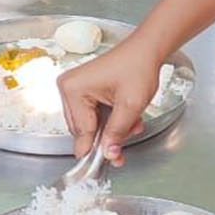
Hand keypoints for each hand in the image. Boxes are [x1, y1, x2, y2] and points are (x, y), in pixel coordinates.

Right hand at [57, 38, 160, 165]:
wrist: (146, 49)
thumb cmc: (137, 67)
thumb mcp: (130, 105)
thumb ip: (117, 132)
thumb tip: (108, 153)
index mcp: (73, 89)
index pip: (82, 130)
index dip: (96, 148)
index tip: (101, 164)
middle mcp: (69, 88)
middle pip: (83, 129)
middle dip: (107, 137)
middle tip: (124, 146)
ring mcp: (75, 88)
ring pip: (90, 124)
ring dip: (111, 129)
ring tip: (132, 124)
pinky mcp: (83, 89)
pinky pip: (93, 114)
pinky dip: (110, 120)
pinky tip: (126, 117)